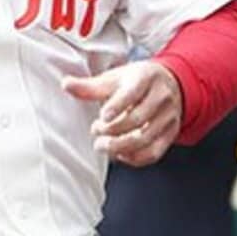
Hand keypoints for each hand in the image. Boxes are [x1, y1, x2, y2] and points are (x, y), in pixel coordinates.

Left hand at [62, 61, 182, 166]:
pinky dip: (134, 158)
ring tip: (101, 145)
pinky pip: (154, 152)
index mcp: (145, 78)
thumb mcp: (115, 78)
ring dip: (120, 146)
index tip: (102, 116)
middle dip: (113, 130)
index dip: (117, 106)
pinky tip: (118, 154)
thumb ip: (91, 86)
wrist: (169, 82)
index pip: (133, 92)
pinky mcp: (170, 133)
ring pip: (146, 139)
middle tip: (96, 131)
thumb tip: (66, 84)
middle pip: (138, 119)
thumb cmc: (136, 80)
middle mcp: (161, 97)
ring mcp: (168, 116)